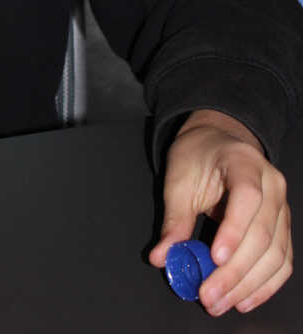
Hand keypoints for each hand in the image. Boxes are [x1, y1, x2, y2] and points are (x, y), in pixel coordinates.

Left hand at [149, 109, 291, 315]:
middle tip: (210, 296)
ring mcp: (283, 207)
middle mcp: (272, 185)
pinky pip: (281, 261)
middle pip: (262, 234)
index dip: (234, 230)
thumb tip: (161, 257)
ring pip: (275, 254)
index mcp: (244, 163)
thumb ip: (174, 219)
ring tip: (221, 303)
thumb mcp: (178, 180)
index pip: (247, 197)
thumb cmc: (197, 157)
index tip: (216, 259)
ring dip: (249, 285)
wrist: (218, 142)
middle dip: (236, 272)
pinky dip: (265, 285)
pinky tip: (244, 299)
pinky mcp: (283, 227)